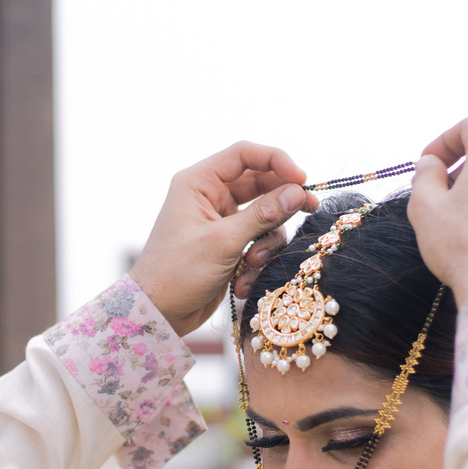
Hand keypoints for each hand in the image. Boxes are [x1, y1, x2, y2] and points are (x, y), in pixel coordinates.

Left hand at [129, 142, 317, 335]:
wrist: (158, 314)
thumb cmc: (177, 273)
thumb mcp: (223, 242)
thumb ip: (263, 215)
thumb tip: (298, 192)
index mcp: (198, 183)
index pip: (244, 154)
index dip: (277, 160)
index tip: (302, 179)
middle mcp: (208, 197)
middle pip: (260, 183)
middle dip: (282, 200)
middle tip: (309, 208)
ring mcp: (219, 222)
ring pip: (263, 216)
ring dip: (266, 241)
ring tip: (253, 263)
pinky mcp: (227, 246)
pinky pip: (256, 242)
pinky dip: (256, 260)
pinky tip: (242, 281)